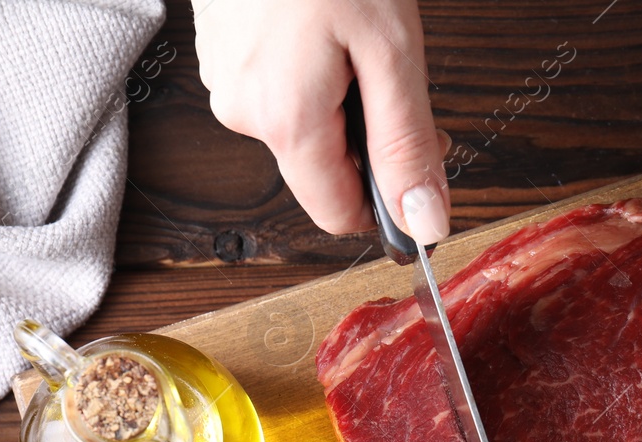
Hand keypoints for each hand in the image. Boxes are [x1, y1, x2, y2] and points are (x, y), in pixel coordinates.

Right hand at [192, 0, 449, 243]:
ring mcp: (223, 77)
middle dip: (363, 130)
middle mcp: (242, 111)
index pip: (339, 216)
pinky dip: (306, 62)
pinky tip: (314, 17)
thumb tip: (423, 223)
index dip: (387, 195)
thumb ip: (406, 144)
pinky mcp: (218, 47)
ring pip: (299, 122)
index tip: (419, 151)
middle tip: (385, 63)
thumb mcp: (392, 51)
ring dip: (335, 91)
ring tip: (344, 27)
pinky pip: (275, 82)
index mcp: (284, 121)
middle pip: (321, 166)